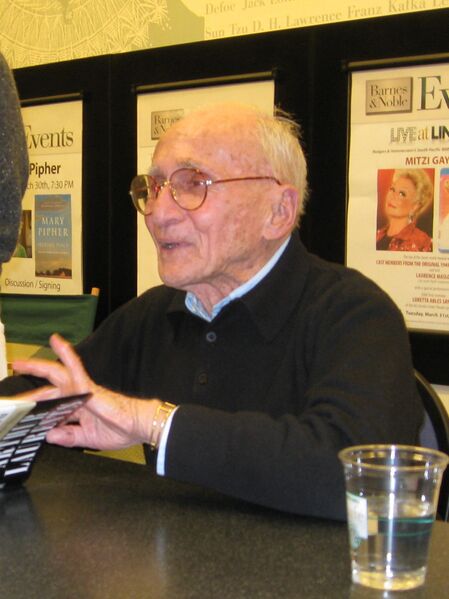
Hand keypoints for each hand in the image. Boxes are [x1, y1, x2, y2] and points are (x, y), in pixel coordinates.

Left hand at [12, 333, 158, 449]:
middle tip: (14, 381)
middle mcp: (78, 396)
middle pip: (50, 388)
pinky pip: (75, 368)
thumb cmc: (121, 428)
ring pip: (57, 374)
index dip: (38, 411)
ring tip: (22, 364)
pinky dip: (66, 355)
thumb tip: (49, 436)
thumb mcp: (88, 438)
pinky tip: (58, 342)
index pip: (53, 407)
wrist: (138, 425)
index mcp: (79, 408)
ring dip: (38, 368)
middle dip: (31, 387)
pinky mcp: (89, 387)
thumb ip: (69, 437)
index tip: (23, 416)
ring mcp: (83, 389)